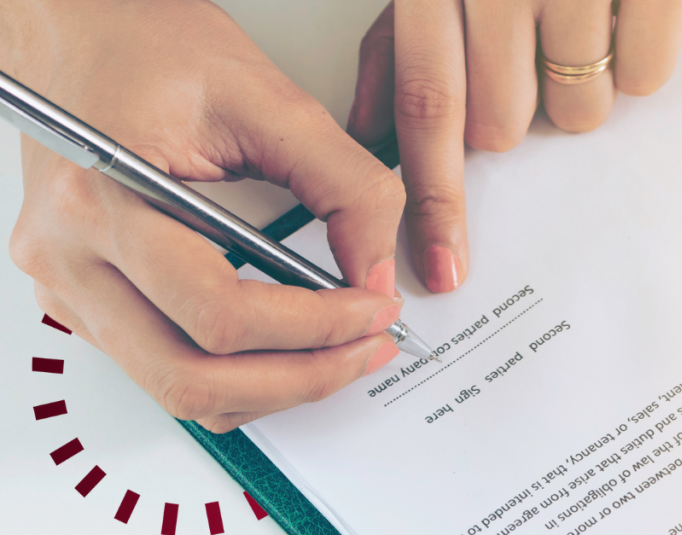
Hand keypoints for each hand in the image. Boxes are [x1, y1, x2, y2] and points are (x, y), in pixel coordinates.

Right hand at [3, 0, 406, 431]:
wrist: (78, 30)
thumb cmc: (150, 44)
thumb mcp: (267, 98)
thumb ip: (344, 185)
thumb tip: (376, 272)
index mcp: (103, 199)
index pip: (218, 312)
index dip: (314, 328)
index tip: (375, 310)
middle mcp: (68, 256)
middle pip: (192, 378)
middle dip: (301, 378)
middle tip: (368, 348)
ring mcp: (67, 286)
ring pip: (178, 391)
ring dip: (272, 388)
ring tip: (339, 353)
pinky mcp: (85, 297)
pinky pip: (165, 369)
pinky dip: (237, 375)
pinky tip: (289, 347)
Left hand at [347, 0, 681, 292]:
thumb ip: (395, 43)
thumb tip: (367, 131)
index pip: (425, 104)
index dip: (433, 196)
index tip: (442, 266)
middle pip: (504, 124)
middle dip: (516, 118)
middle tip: (530, 63)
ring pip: (578, 111)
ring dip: (579, 88)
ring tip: (581, 23)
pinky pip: (645, 76)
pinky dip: (638, 59)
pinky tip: (623, 12)